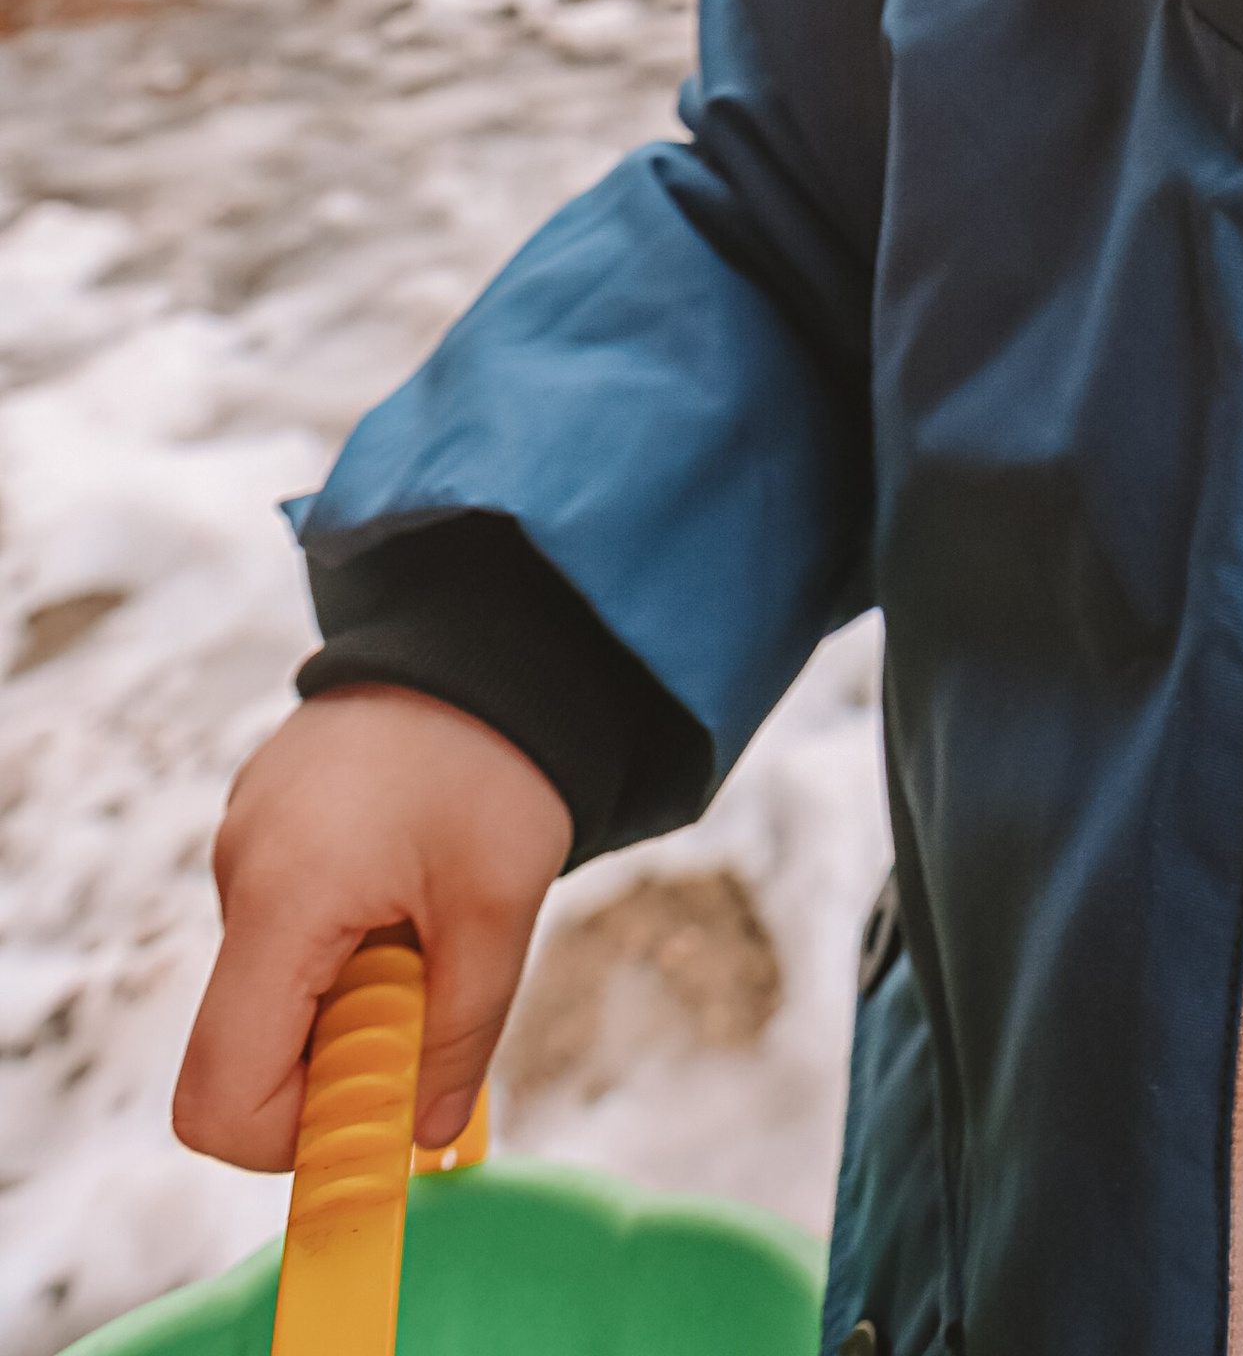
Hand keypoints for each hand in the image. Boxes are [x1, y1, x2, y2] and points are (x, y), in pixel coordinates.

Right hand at [172, 687, 572, 1169]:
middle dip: (333, 1047)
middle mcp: (237, 870)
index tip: (375, 1095)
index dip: (290, 1133)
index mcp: (280, 900)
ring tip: (426, 901)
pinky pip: (284, 913)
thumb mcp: (499, 907)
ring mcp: (244, 835)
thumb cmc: (499, 759)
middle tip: (425, 980)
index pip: (218, 1094)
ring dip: (346, 979)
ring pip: (271, 976)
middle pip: (244, 1040)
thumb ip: (457, 1034)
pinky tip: (407, 861)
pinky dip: (342, 925)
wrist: (493, 631)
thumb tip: (422, 1135)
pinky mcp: (267, 813)